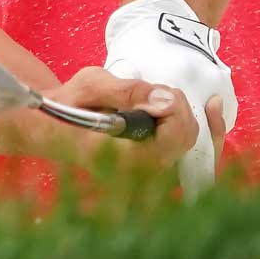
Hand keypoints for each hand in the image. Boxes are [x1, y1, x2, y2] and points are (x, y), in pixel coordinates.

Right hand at [42, 67, 224, 174]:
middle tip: (150, 90)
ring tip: (156, 97)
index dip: (174, 109)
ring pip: (192, 142)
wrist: (48, 130)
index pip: (175, 137)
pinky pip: (190, 149)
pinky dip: (200, 126)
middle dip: (178, 106)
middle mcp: (141, 172)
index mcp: (123, 156)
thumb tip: (166, 99)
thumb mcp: (89, 85)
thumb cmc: (64, 106)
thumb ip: (128, 91)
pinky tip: (211, 106)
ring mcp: (149, 172)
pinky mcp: (154, 165)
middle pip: (187, 137)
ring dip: (183, 113)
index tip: (153, 92)